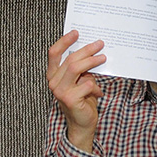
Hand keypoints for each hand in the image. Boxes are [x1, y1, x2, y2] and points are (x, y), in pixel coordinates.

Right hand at [46, 30, 105, 152]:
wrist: (82, 123)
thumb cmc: (82, 99)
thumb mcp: (80, 80)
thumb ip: (81, 67)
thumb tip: (93, 49)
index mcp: (53, 75)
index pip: (54, 53)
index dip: (64, 41)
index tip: (76, 32)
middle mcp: (53, 82)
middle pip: (70, 59)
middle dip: (87, 50)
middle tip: (100, 44)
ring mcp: (60, 91)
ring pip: (76, 68)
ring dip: (92, 61)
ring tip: (103, 58)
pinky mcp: (70, 99)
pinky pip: (86, 84)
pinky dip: (95, 86)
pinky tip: (98, 92)